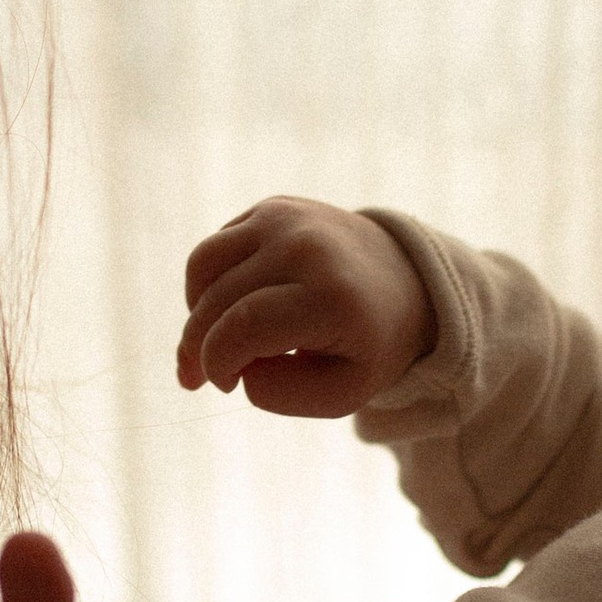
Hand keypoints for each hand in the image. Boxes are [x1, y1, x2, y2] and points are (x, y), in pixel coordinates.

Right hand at [177, 200, 434, 415]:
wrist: (406, 281)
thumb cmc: (369, 345)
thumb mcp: (342, 392)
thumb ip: (281, 393)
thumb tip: (236, 366)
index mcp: (332, 298)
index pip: (243, 328)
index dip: (217, 362)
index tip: (225, 384)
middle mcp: (307, 248)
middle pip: (217, 301)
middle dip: (198, 347)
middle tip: (202, 379)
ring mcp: (287, 219)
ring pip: (203, 266)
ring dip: (195, 312)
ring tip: (212, 341)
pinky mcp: (273, 207)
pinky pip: (215, 249)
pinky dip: (208, 284)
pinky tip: (228, 309)